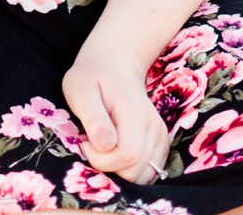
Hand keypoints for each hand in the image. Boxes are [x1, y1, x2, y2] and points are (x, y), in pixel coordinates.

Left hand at [63, 36, 170, 184]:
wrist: (115, 65)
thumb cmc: (91, 77)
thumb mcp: (81, 91)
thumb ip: (94, 118)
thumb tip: (106, 145)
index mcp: (135, 113)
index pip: (126, 155)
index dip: (100, 159)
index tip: (84, 142)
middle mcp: (154, 127)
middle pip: (134, 171)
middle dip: (107, 168)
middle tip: (91, 144)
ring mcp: (160, 136)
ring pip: (142, 176)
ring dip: (118, 172)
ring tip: (103, 148)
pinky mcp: (160, 143)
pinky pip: (148, 173)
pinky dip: (130, 173)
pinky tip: (114, 155)